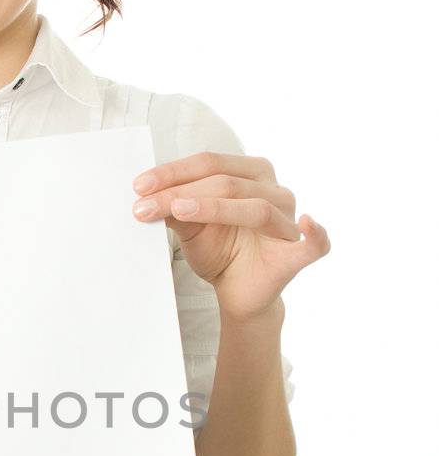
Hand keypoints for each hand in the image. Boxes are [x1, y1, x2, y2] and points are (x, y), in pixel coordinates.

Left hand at [132, 149, 330, 320]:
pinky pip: (314, 242)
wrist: (236, 292)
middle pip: (226, 181)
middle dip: (181, 191)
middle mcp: (274, 190)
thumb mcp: (189, 226)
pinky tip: (308, 222)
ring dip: (213, 207)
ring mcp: (289, 220)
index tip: (138, 187)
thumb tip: (147, 193)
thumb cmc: (219, 251)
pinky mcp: (298, 252)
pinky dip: (316, 232)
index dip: (173, 172)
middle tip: (144, 205)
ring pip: (253, 206)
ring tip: (179, 210)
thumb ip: (175, 206)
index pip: (210, 163)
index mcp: (251, 174)